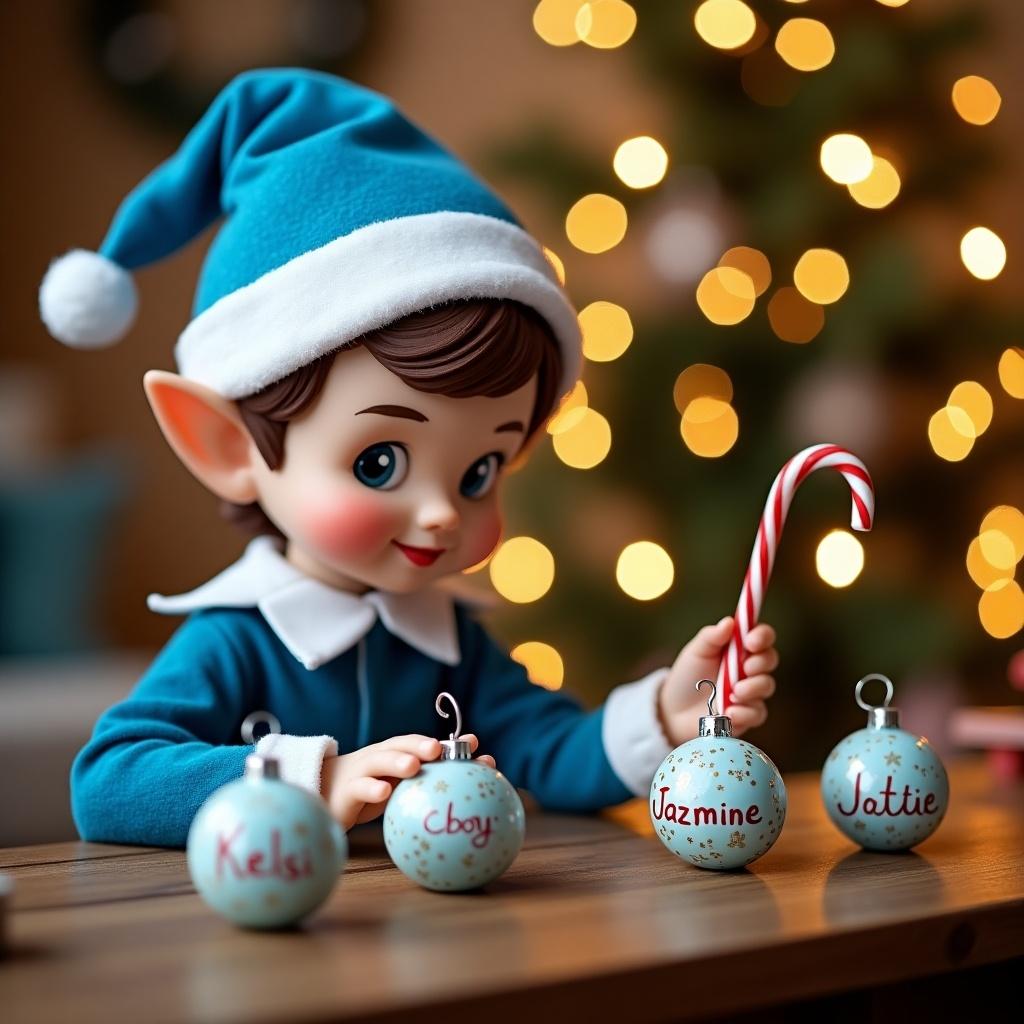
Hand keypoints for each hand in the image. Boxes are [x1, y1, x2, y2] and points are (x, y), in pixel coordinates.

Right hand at [320, 733, 495, 829]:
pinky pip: (359, 788)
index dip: (447, 742)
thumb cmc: (372, 787)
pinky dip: (371, 789)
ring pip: (379, 760)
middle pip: (400, 745)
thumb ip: (428, 774)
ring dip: (397, 761)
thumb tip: (473, 770)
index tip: (473, 744)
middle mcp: (380, 756)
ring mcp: (362, 771)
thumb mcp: (400, 784)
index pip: (421, 743)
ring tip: (414, 766)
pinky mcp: (347, 791)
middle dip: (420, 745)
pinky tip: (384, 792)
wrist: (325, 793)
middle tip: (437, 749)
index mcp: (395, 753)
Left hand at [657, 616, 777, 745]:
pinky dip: (745, 712)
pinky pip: (758, 713)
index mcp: (740, 648)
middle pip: (770, 659)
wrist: (676, 709)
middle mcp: (750, 668)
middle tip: (745, 668)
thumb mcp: (696, 652)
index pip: (762, 636)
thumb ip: (711, 637)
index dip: (762, 635)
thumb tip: (729, 622)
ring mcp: (752, 692)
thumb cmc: (688, 675)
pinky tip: (729, 712)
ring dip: (752, 688)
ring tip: (733, 694)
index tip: (750, 642)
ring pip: (767, 686)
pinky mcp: (748, 715)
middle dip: (760, 662)